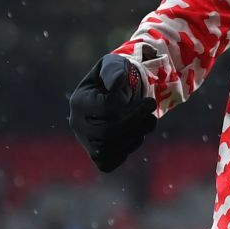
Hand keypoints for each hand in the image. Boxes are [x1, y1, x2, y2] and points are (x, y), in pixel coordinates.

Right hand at [67, 54, 156, 171]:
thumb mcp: (114, 66)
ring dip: (137, 134)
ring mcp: (86, 142)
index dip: (127, 102)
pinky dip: (127, 150)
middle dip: (136, 120)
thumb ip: (114, 71)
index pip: (105, 108)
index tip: (142, 96)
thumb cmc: (116, 78)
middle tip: (151, 105)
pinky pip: (109, 162)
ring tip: (150, 120)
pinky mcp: (96, 156)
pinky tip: (137, 135)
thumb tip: (116, 84)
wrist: (116, 95)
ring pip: (109, 149)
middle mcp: (78, 124)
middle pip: (106, 132)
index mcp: (79, 101)